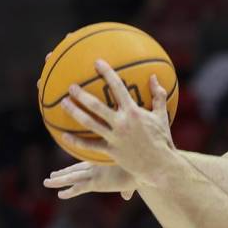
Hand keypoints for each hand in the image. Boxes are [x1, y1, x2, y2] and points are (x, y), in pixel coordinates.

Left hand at [43, 162, 136, 199]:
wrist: (141, 167)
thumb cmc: (140, 168)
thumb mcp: (133, 180)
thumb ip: (127, 189)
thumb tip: (126, 197)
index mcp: (103, 164)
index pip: (84, 165)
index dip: (73, 168)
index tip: (63, 171)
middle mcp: (96, 168)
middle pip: (75, 170)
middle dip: (63, 173)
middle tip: (51, 177)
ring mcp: (95, 175)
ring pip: (73, 177)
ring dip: (59, 180)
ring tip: (47, 182)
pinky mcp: (96, 183)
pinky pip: (79, 188)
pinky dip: (70, 191)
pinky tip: (60, 195)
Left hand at [60, 59, 176, 185]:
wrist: (160, 164)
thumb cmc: (163, 139)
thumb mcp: (162, 116)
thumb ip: (158, 96)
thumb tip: (154, 77)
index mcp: (134, 112)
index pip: (118, 88)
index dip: (107, 74)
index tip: (97, 63)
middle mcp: (122, 123)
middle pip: (97, 106)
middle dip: (82, 95)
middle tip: (71, 86)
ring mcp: (114, 137)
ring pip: (90, 123)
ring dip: (75, 112)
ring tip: (64, 104)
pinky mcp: (110, 151)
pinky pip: (90, 146)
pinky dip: (77, 141)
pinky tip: (65, 135)